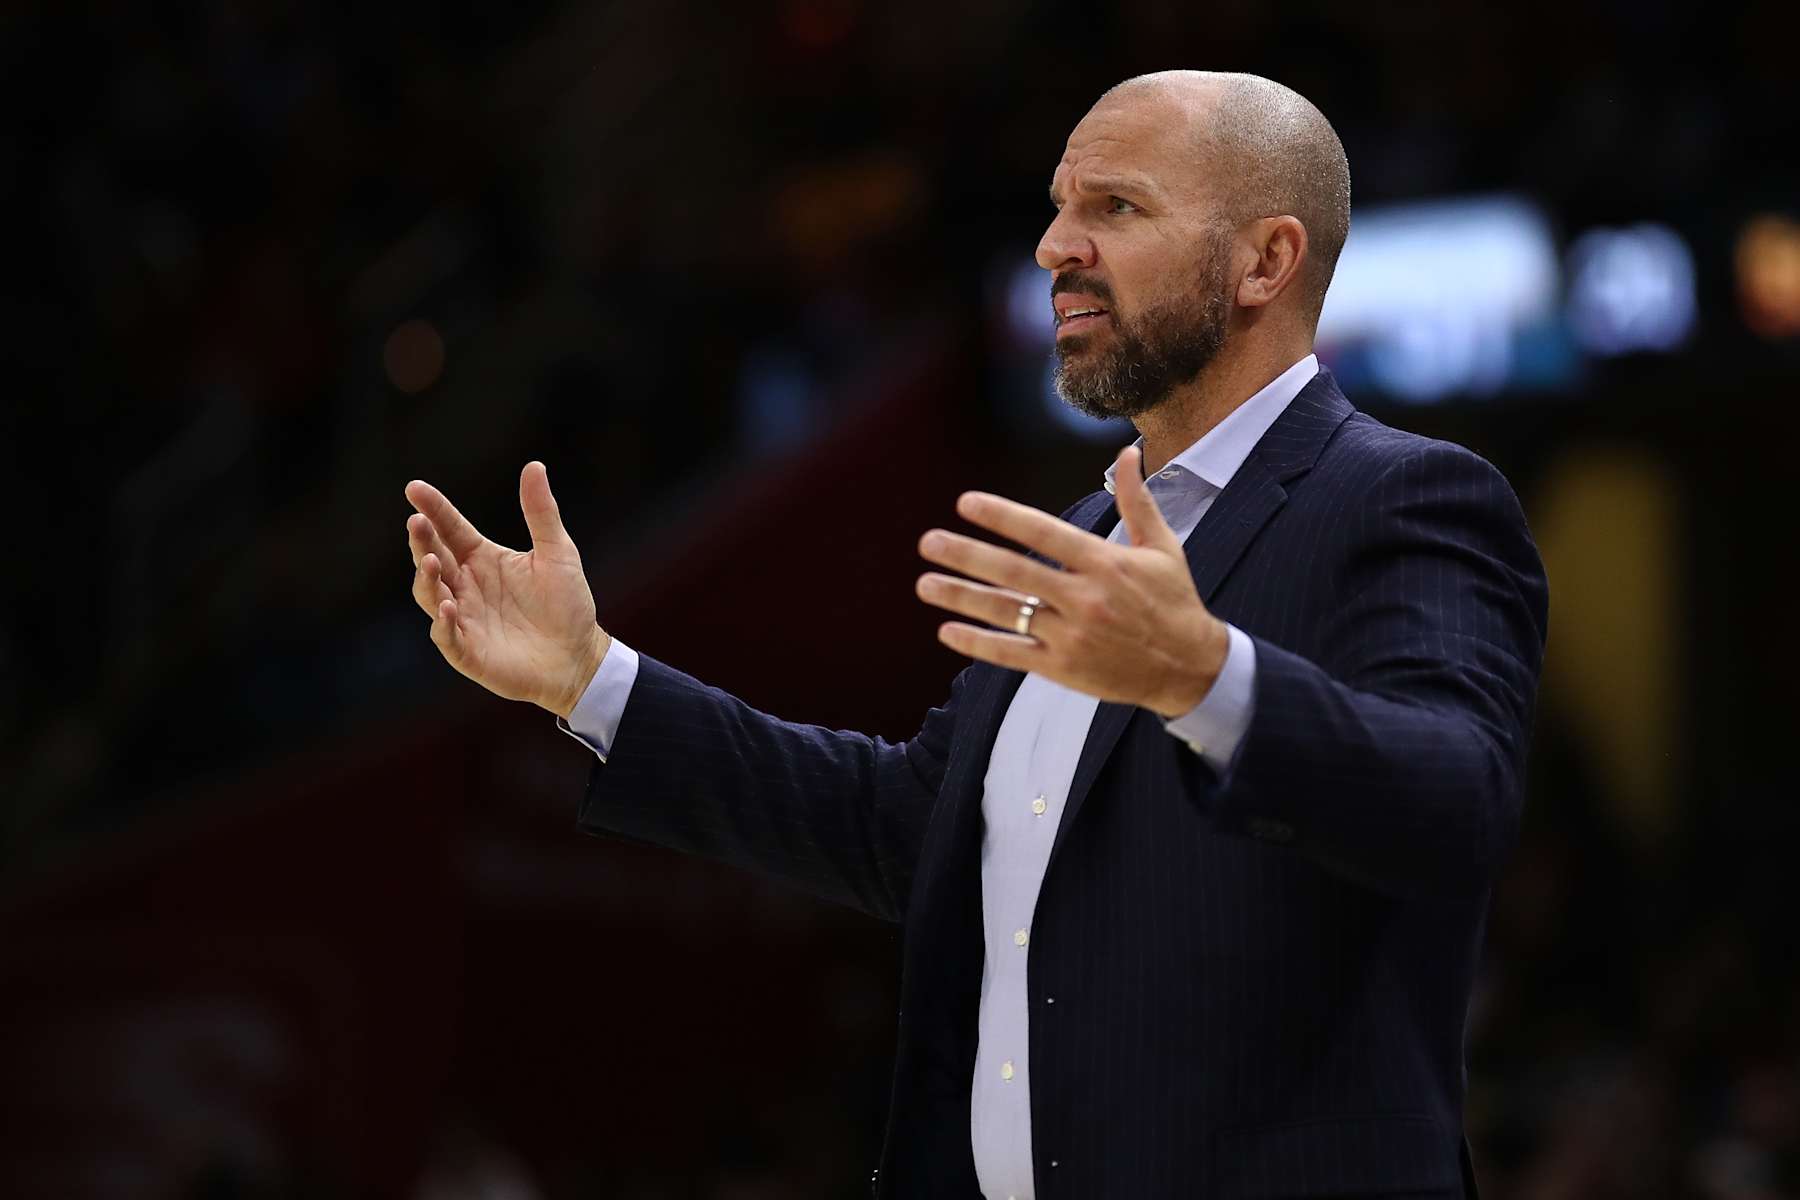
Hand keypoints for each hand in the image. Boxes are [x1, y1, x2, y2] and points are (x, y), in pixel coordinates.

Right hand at [404, 462, 609, 717]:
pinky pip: (446, 635)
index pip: (450, 529)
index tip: (415, 488)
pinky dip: (442, 621)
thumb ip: (541, 512)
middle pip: (433, 556)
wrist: (579, 656)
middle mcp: (465, 585)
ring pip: (430, 594)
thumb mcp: (558, 552)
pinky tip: (448, 605)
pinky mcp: (467, 651)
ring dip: (426, 578)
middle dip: (422, 540)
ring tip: (430, 560)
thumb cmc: (567, 605)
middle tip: (417, 522)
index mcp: (482, 558)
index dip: (433, 509)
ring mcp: (462, 618)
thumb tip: (535, 466)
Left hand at [915, 445, 1228, 716]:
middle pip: (1015, 572)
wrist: (1190, 668)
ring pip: (1007, 613)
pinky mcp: (1064, 668)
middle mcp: (1085, 598)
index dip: (1002, 516)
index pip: (1044, 532)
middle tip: (929, 542)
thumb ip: (1137, 499)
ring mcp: (1072, 635)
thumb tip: (1129, 451)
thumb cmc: (1174, 601)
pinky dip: (978, 644)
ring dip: (961, 597)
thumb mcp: (1162, 546)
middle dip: (967, 555)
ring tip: (924, 583)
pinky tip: (947, 631)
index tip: (966, 503)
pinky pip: (1012, 654)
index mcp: (1105, 563)